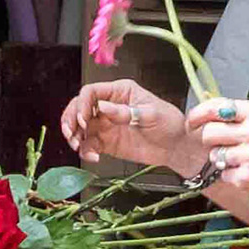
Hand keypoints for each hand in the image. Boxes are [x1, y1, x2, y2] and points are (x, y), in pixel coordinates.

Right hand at [60, 80, 189, 170]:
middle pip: (79, 108)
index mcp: (120, 92)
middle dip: (71, 119)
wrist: (177, 148)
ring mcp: (106, 125)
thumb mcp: (151, 114)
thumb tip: (103, 108)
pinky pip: (89, 145)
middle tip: (72, 134)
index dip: (82, 104)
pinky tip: (93, 157)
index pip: (91, 92)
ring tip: (77, 146)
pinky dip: (86, 151)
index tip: (83, 120)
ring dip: (74, 136)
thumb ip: (126, 112)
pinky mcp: (107, 142)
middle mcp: (109, 106)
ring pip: (80, 127)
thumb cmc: (170, 124)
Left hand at [184, 96, 248, 202]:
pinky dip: (233, 175)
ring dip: (223, 159)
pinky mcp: (248, 178)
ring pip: (215, 156)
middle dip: (209, 140)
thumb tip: (208, 112)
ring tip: (243, 159)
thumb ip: (241, 114)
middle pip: (209, 133)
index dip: (197, 115)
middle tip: (219, 144)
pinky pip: (225, 175)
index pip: (216, 108)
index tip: (192, 122)